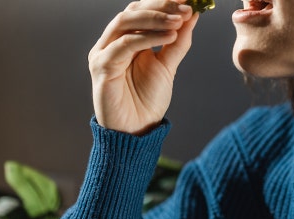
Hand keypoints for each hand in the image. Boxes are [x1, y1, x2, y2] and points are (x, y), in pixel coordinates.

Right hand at [88, 0, 198, 134]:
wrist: (136, 130)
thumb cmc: (147, 100)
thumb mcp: (167, 65)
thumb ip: (177, 41)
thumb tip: (192, 14)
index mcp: (124, 39)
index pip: (141, 10)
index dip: (163, 1)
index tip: (189, 0)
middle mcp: (110, 42)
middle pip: (132, 11)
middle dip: (160, 6)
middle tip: (185, 6)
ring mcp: (103, 53)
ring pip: (125, 23)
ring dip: (154, 18)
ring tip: (180, 20)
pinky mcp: (101, 67)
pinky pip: (124, 45)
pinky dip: (147, 38)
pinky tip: (170, 36)